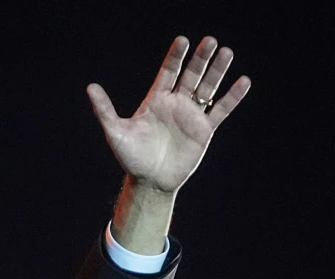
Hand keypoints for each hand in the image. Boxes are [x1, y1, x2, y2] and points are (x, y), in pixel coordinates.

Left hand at [88, 35, 250, 193]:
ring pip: (208, 88)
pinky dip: (232, 97)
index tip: (183, 40)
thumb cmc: (131, 158)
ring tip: (227, 52)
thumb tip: (90, 87)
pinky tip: (244, 81)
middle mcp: (176, 103)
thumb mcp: (116, 132)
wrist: (150, 181)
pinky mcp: (204, 129)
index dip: (175, 57)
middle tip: (210, 40)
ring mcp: (191, 115)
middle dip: (200, 59)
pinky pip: (221, 110)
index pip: (168, 72)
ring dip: (217, 71)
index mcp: (156, 100)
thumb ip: (105, 109)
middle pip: (191, 75)